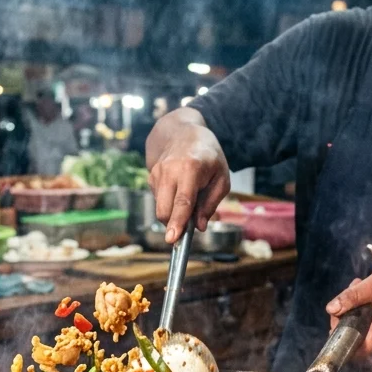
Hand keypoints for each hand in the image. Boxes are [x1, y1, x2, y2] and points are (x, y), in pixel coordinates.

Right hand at [147, 109, 229, 242]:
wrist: (183, 132)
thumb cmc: (208, 156)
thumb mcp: (221, 178)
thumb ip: (211, 204)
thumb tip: (199, 227)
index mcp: (191, 169)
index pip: (182, 201)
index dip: (177, 222)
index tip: (172, 239)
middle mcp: (170, 171)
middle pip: (165, 210)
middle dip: (173, 225)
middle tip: (188, 227)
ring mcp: (157, 173)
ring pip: (160, 208)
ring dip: (173, 214)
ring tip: (189, 198)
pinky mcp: (151, 177)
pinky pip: (159, 201)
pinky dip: (169, 203)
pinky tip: (179, 189)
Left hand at [325, 267, 371, 353]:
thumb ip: (354, 296)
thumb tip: (331, 309)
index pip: (352, 350)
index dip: (339, 335)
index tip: (338, 315)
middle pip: (354, 340)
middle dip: (346, 316)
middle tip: (351, 291)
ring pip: (361, 334)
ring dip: (355, 313)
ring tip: (362, 289)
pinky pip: (370, 331)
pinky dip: (364, 316)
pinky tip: (370, 298)